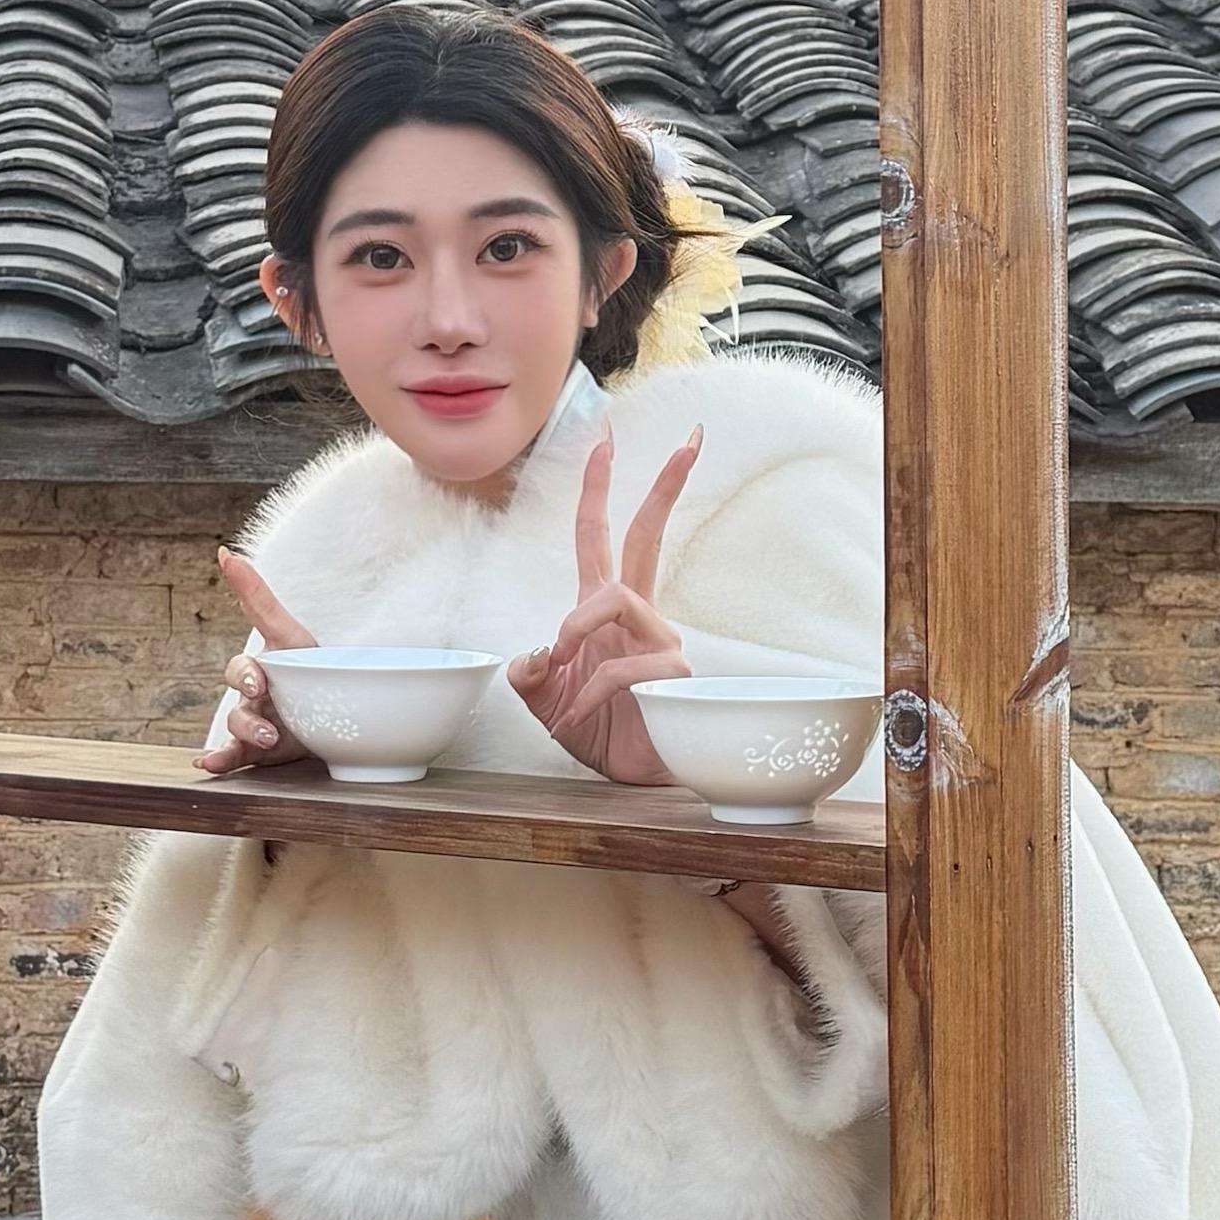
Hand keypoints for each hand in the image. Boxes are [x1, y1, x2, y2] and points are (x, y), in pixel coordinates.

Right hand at [196, 547, 315, 773]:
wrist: (331, 707)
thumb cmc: (305, 664)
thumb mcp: (288, 634)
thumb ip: (256, 596)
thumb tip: (223, 551)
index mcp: (256, 670)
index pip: (241, 669)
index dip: (247, 675)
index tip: (259, 681)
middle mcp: (250, 698)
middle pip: (237, 705)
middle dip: (250, 710)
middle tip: (270, 719)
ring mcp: (253, 725)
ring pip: (237, 731)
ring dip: (247, 737)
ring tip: (268, 740)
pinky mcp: (258, 751)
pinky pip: (234, 757)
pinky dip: (219, 760)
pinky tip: (207, 764)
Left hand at [508, 427, 700, 783]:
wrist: (630, 780)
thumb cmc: (598, 732)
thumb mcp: (544, 700)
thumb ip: (529, 672)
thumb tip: (534, 653)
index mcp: (603, 610)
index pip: (600, 537)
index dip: (599, 488)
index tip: (605, 439)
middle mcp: (637, 614)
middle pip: (648, 536)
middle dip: (666, 485)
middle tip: (690, 439)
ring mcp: (661, 639)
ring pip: (615, 598)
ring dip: (576, 630)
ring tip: (562, 672)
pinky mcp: (673, 672)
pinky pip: (618, 666)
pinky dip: (587, 693)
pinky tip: (579, 717)